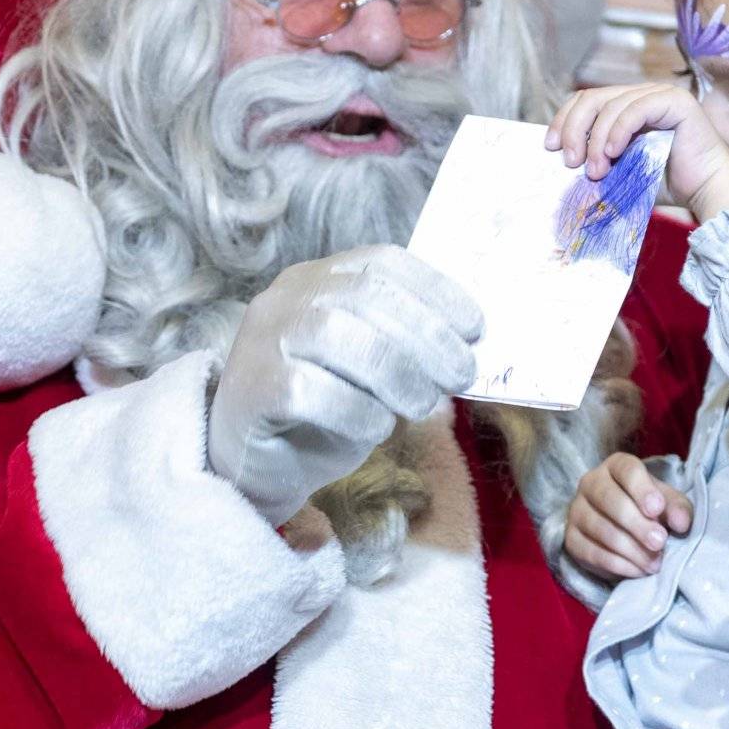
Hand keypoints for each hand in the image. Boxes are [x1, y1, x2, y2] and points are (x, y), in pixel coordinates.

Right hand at [207, 246, 482, 525]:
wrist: (255, 465)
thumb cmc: (325, 412)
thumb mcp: (374, 370)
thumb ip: (406, 346)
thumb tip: (468, 346)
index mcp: (318, 279)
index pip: (382, 262)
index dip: (435, 290)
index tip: (476, 328)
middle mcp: (286, 297)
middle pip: (366, 295)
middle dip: (426, 336)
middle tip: (461, 375)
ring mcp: (263, 339)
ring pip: (338, 336)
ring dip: (396, 373)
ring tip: (422, 407)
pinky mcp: (252, 388)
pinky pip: (310, 390)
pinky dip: (356, 411)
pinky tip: (375, 429)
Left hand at [548, 83, 728, 221]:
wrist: (704, 192)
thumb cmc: (664, 184)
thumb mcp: (618, 169)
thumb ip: (594, 159)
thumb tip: (558, 160)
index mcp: (625, 107)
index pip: (585, 100)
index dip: (563, 120)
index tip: (549, 147)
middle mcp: (641, 95)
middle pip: (592, 98)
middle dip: (574, 129)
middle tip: (570, 162)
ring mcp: (658, 94)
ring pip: (611, 105)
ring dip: (597, 141)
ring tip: (596, 171)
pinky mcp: (675, 101)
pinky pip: (636, 109)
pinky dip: (619, 131)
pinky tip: (613, 153)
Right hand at [564, 453, 694, 580]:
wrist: (623, 528)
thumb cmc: (649, 509)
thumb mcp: (668, 503)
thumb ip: (678, 508)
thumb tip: (681, 523)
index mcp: (616, 466)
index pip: (626, 470)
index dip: (642, 489)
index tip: (657, 509)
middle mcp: (591, 483)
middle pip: (610, 501)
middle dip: (637, 525)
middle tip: (659, 542)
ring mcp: (577, 511)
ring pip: (601, 530)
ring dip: (631, 550)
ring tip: (654, 563)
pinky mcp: (571, 539)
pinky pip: (592, 553)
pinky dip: (618, 565)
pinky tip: (638, 571)